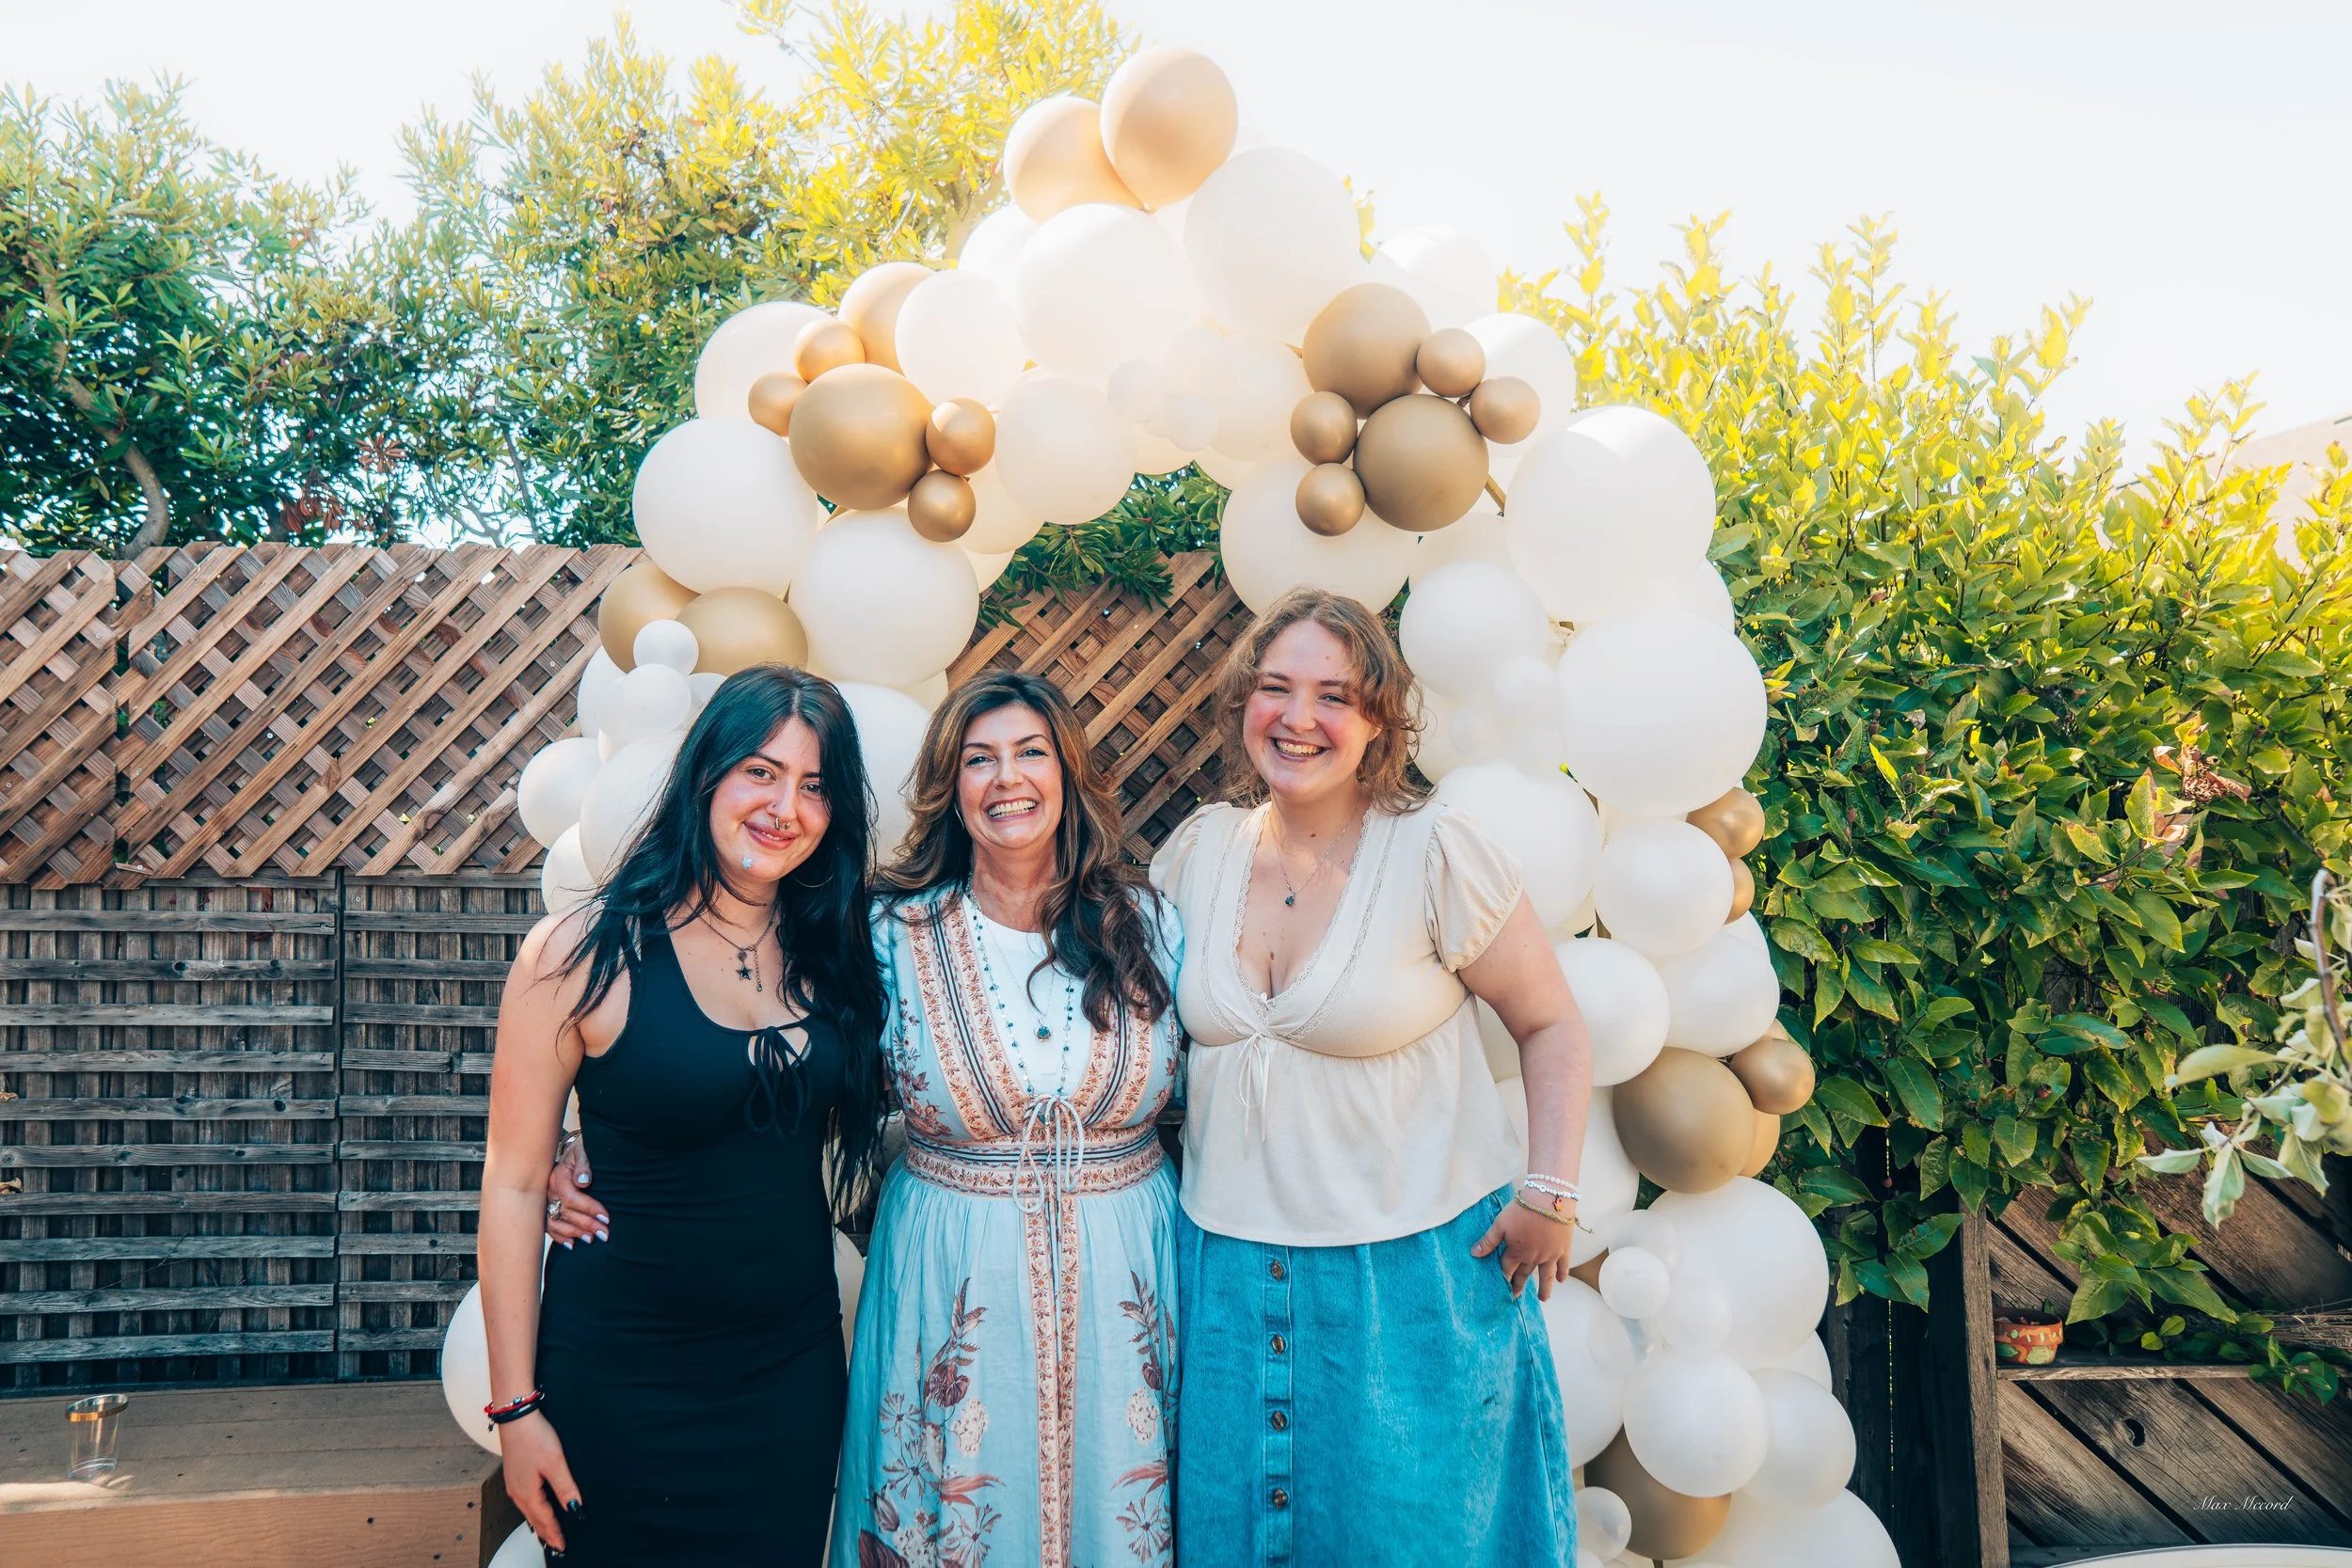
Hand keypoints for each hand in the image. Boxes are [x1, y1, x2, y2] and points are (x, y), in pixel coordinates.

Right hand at [499, 1410, 581, 1551]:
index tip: (563, 1545)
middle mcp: (517, 1492)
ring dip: (539, 1522)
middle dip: (546, 1533)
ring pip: (528, 1510)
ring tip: (548, 1532)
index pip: (544, 1520)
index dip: (554, 1534)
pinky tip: (537, 1508)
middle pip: (534, 1519)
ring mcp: (514, 1484)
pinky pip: (524, 1500)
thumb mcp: (555, 1463)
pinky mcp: (514, 1475)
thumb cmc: (533, 1437)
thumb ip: (565, 1487)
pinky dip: (532, 1510)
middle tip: (556, 1544)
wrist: (516, 1418)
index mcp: (527, 1493)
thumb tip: (574, 1507)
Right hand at [545, 1137, 603, 1245]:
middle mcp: (548, 1191)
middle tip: (604, 1234)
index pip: (571, 1198)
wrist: (572, 1152)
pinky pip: (548, 1226)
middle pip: (565, 1212)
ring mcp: (546, 1202)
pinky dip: (559, 1236)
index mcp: (557, 1177)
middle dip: (586, 1225)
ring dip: (573, 1233)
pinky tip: (571, 1245)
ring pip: (555, 1222)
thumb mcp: (584, 1151)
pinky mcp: (546, 1209)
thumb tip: (583, 1181)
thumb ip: (584, 1164)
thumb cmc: (581, 1152)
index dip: (589, 1209)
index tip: (606, 1217)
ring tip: (590, 1240)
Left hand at [1471, 1199, 1574, 1299]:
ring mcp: (1550, 1255)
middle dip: (1519, 1285)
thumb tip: (1474, 1254)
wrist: (1549, 1200)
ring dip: (1544, 1289)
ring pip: (1546, 1276)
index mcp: (1516, 1252)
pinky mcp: (1564, 1249)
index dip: (1504, 1279)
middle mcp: (1533, 1257)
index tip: (1501, 1290)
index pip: (1507, 1270)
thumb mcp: (1500, 1223)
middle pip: (1524, 1275)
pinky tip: (1561, 1281)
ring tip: (1543, 1299)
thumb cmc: (1522, 1210)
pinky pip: (1564, 1265)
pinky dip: (1563, 1274)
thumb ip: (1489, 1241)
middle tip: (1516, 1296)